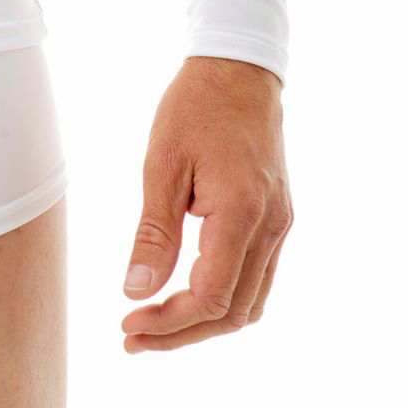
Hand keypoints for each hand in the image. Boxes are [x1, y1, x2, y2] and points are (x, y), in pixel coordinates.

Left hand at [120, 56, 293, 352]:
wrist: (239, 70)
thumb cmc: (195, 107)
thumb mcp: (162, 163)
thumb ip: (153, 231)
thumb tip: (136, 291)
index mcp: (241, 212)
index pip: (210, 296)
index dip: (169, 322)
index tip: (126, 322)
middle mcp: (271, 227)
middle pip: (233, 312)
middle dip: (182, 334)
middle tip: (132, 337)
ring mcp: (281, 226)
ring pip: (250, 304)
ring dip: (204, 324)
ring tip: (154, 323)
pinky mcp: (279, 220)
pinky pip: (257, 280)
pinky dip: (224, 300)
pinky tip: (186, 296)